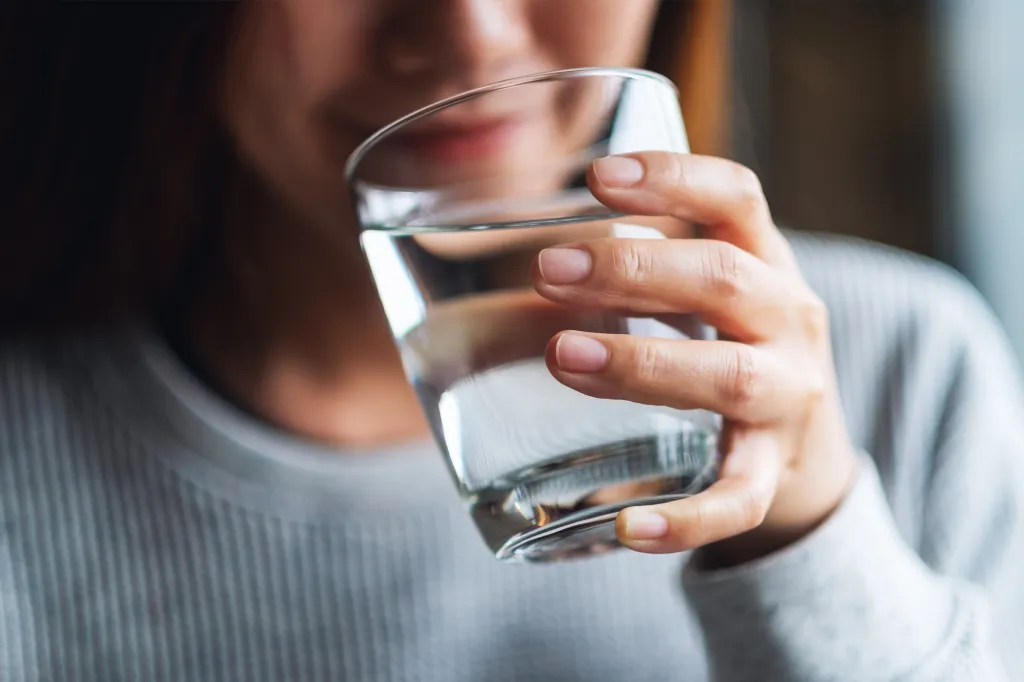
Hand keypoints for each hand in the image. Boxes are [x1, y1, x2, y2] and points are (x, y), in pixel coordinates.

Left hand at [531, 152, 859, 565]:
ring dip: (643, 363)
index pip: (736, 198)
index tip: (600, 176)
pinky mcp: (773, 473)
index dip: (674, 178)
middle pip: (725, 280)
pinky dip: (686, 519)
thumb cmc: (735, 348)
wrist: (808, 451)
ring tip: (563, 356)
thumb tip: (529, 243)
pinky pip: (738, 499)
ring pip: (730, 377)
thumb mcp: (710, 292)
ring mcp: (789, 398)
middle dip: (635, 271)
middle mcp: (790, 320)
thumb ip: (644, 262)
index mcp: (767, 263)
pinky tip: (629, 530)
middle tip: (548, 270)